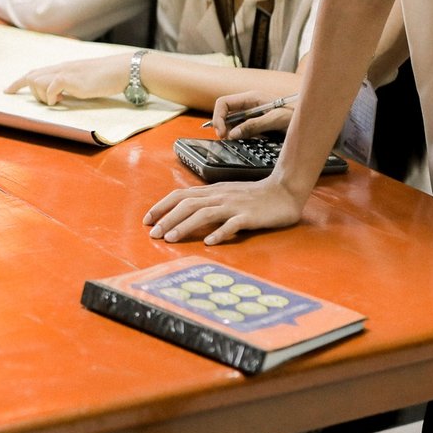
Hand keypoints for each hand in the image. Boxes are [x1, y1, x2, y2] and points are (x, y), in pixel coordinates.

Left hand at [5, 54, 128, 104]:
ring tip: (55, 101)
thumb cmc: (106, 77)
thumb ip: (69, 86)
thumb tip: (58, 96)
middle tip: (11, 94)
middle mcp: (61, 68)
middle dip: (18, 85)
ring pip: (36, 81)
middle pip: (31, 75)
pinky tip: (61, 101)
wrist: (121, 70)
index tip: (8, 90)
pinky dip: (51, 97)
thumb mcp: (83, 81)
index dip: (20, 81)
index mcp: (64, 68)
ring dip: (40, 95)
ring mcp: (65, 72)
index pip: (36, 72)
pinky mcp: (71, 79)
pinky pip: (51, 87)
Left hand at [144, 176, 308, 245]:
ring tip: (170, 238)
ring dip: (185, 225)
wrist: (284, 191)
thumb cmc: (254, 196)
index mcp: (212, 191)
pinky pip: (232, 224)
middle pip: (187, 204)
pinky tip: (209, 242)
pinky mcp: (249, 216)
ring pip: (204, 213)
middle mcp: (219, 196)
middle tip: (153, 234)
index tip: (147, 220)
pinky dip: (219, 232)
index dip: (162, 206)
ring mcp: (234, 205)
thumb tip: (184, 215)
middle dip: (167, 218)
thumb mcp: (226, 195)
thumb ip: (208, 203)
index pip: (180, 195)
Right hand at [211, 90, 294, 138]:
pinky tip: (248, 141)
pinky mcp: (257, 123)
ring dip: (231, 132)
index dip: (218, 117)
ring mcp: (252, 114)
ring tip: (238, 141)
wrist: (312, 121)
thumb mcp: (276, 119)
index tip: (222, 133)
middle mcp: (249, 104)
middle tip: (227, 140)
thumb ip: (254, 125)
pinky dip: (241, 136)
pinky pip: (242, 129)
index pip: (223, 103)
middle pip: (225, 113)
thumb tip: (232, 134)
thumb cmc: (297, 115)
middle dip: (222, 126)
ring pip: (232, 122)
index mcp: (251, 97)